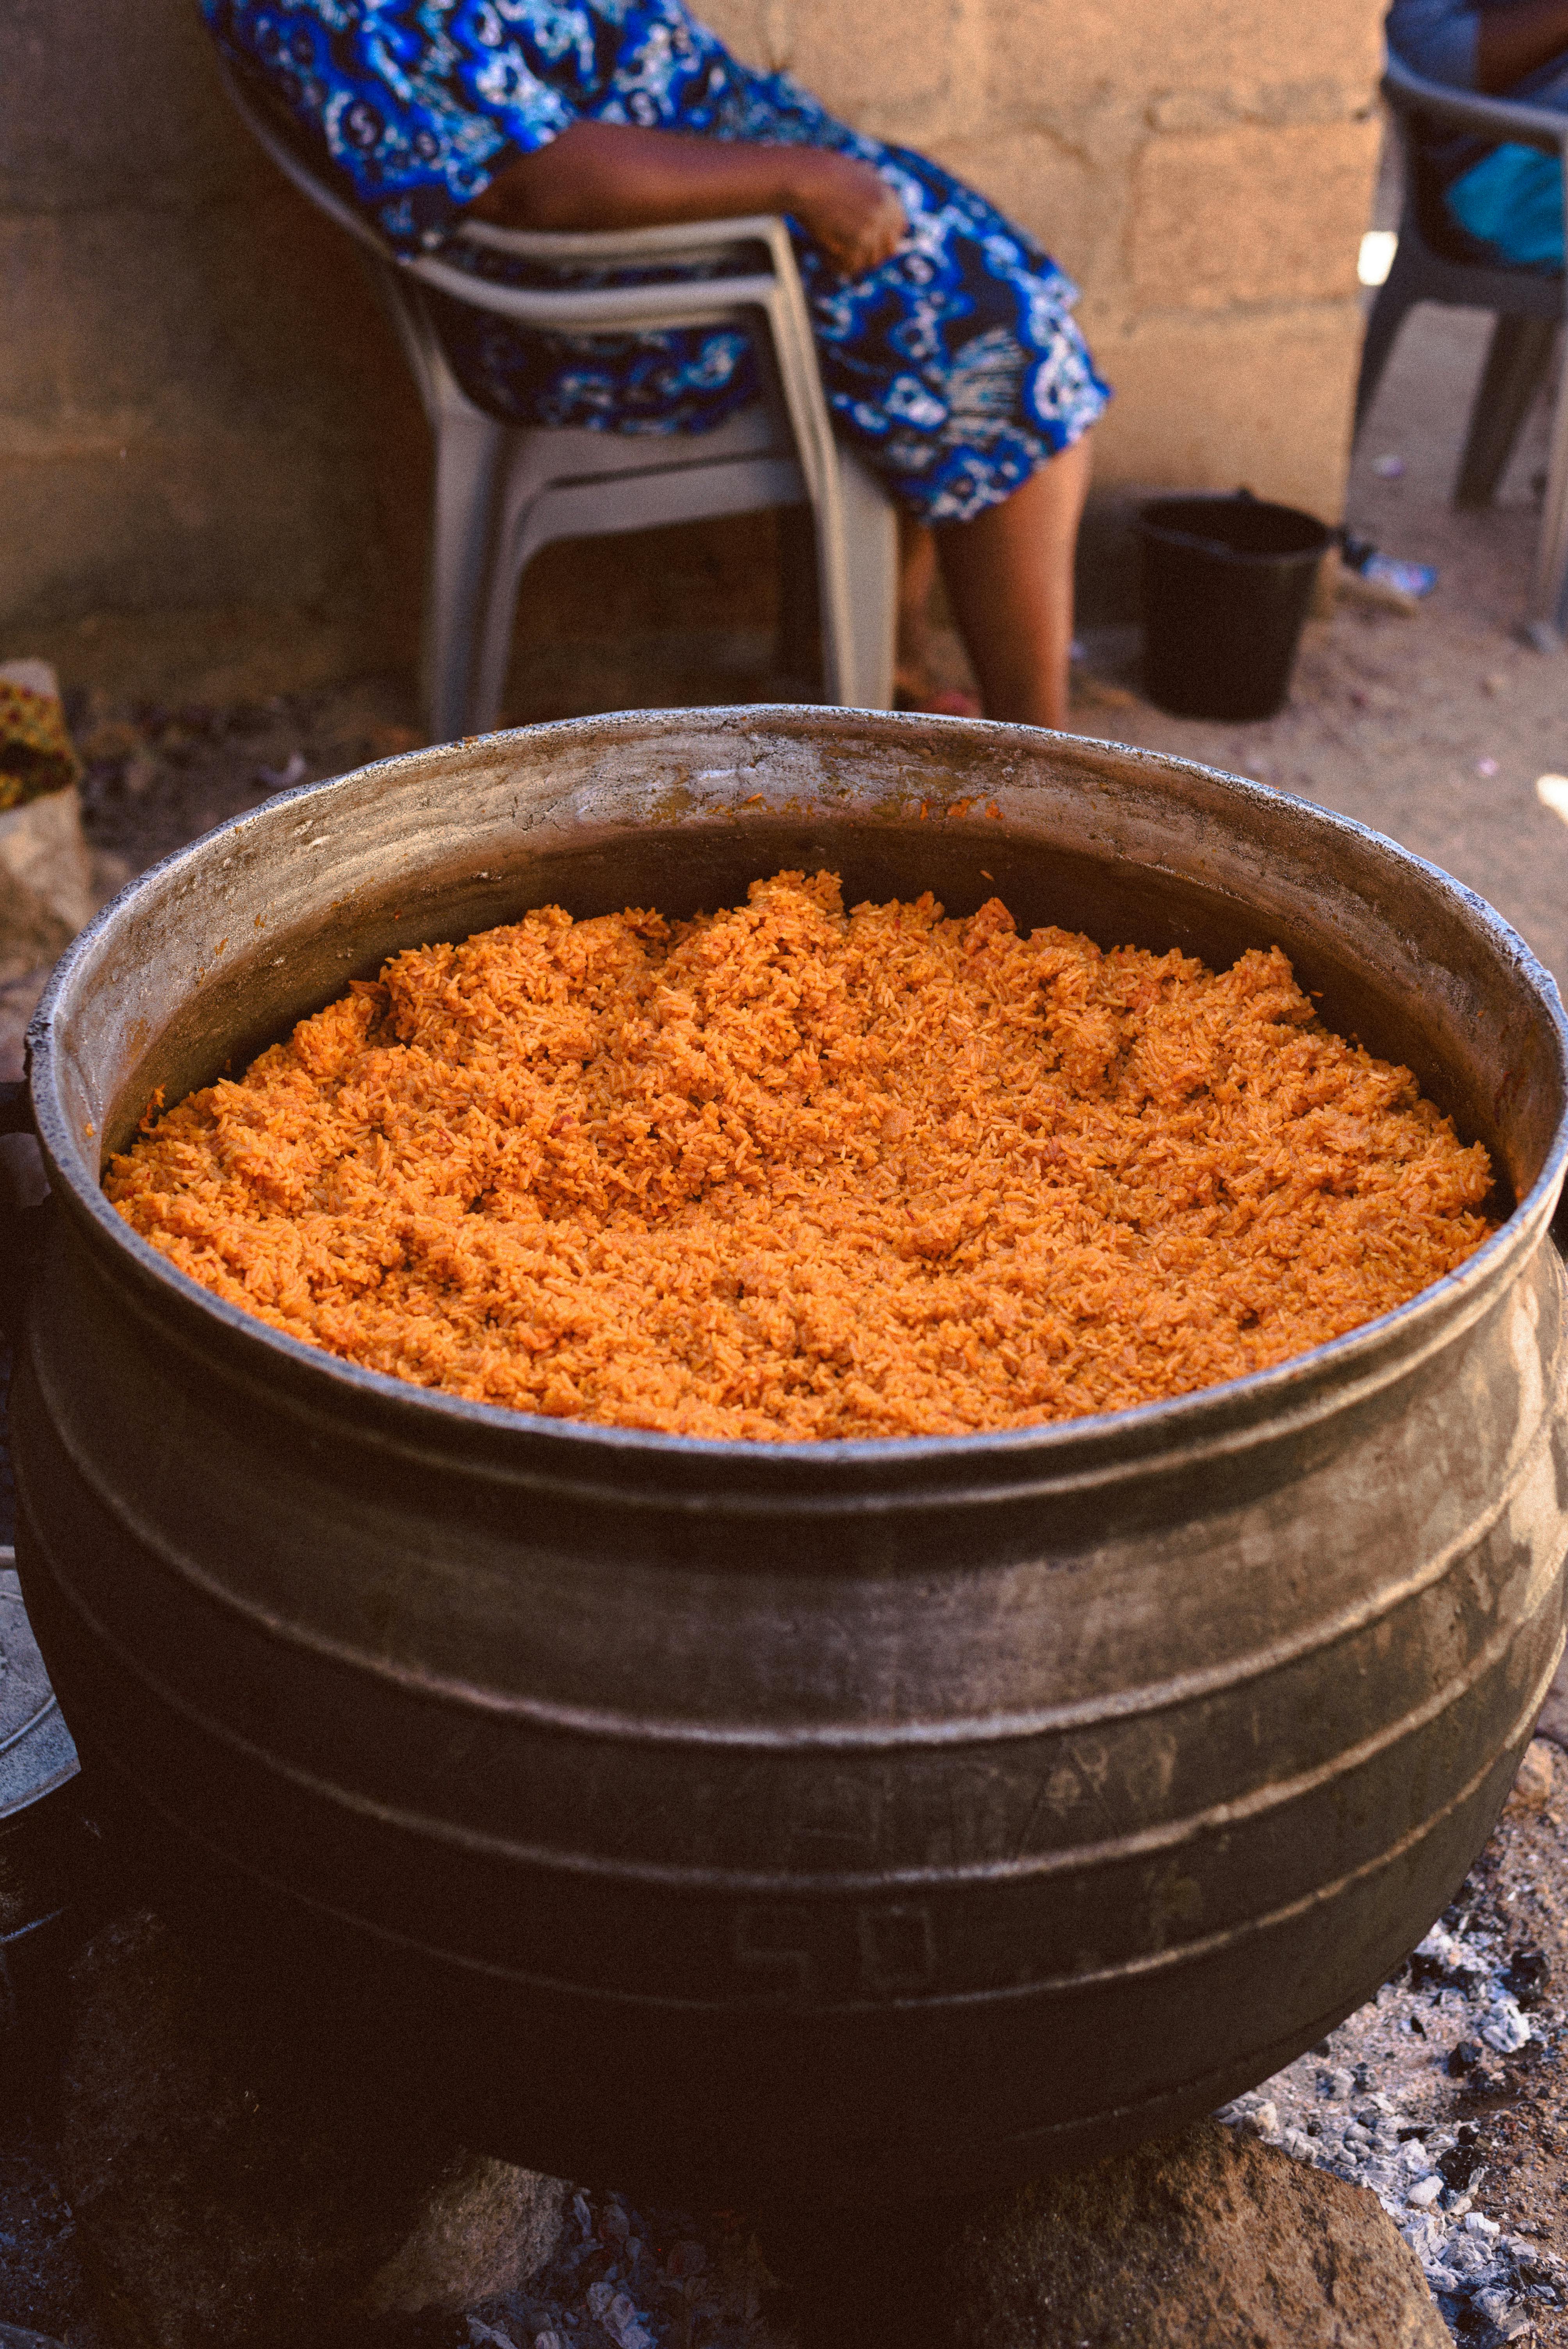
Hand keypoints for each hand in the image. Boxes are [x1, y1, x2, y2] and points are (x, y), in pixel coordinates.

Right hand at [786, 151, 907, 275]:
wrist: (804, 177)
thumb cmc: (820, 173)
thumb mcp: (853, 173)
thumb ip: (868, 185)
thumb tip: (872, 186)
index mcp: (888, 196)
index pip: (898, 229)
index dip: (881, 240)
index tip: (862, 244)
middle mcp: (886, 212)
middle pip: (886, 251)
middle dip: (866, 255)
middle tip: (844, 253)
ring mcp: (874, 226)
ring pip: (868, 262)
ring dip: (848, 261)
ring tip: (827, 253)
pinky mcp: (858, 240)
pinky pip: (851, 267)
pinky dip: (835, 265)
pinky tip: (822, 256)